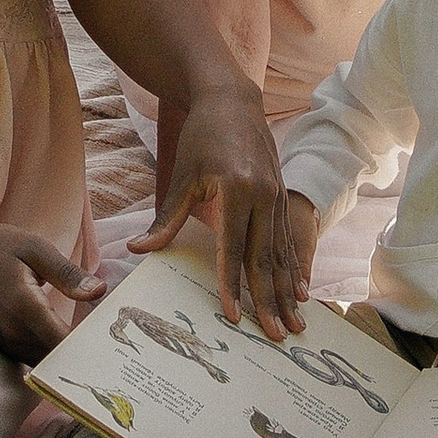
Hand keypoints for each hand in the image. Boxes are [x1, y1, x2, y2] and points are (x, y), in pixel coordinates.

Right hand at [0, 218, 101, 366]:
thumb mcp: (33, 249)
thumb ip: (67, 274)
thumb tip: (100, 291)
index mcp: (25, 308)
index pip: (64, 344)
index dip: (88, 348)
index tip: (112, 345)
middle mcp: (13, 332)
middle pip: (56, 359)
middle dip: (82, 357)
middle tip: (113, 352)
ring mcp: (3, 341)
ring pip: (43, 362)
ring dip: (66, 359)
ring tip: (95, 350)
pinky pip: (30, 358)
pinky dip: (49, 356)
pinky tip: (67, 345)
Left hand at [133, 80, 304, 336]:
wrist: (233, 101)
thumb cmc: (202, 138)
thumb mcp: (182, 177)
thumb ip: (166, 219)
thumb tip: (137, 251)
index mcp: (236, 190)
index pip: (233, 249)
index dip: (232, 285)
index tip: (232, 316)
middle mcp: (263, 196)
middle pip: (265, 258)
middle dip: (269, 301)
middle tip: (275, 335)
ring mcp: (277, 196)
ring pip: (281, 254)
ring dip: (286, 292)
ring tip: (295, 325)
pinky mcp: (282, 196)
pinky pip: (288, 241)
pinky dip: (293, 269)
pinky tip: (300, 293)